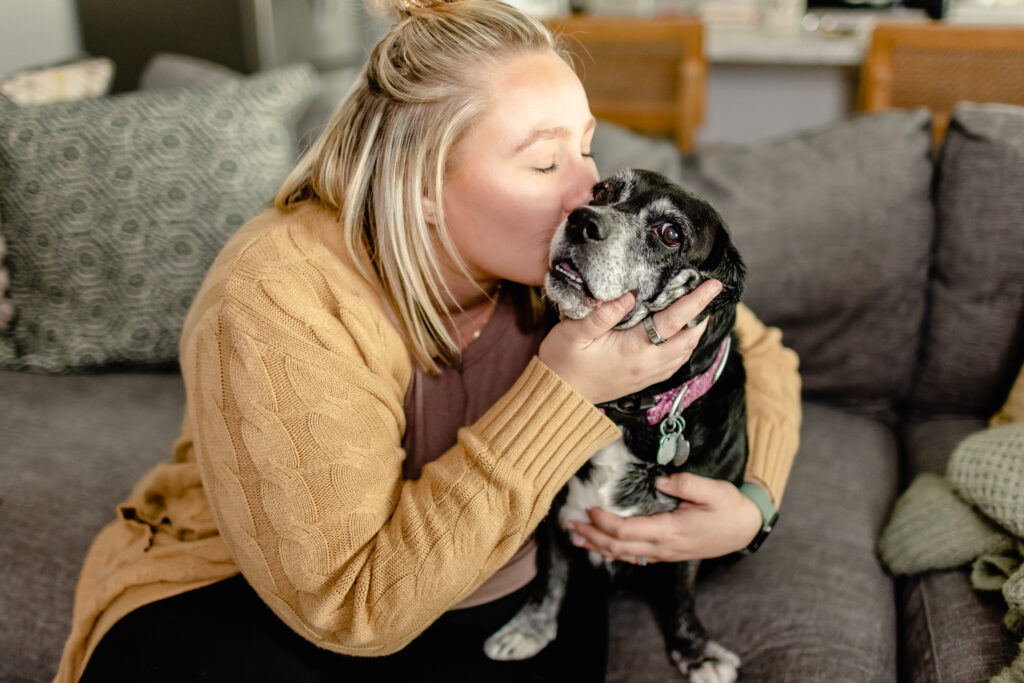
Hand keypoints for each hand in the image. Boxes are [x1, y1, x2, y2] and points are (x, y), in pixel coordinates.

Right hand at [538, 279, 722, 403]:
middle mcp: (647, 363)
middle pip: (689, 337)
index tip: (713, 285)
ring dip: (695, 330)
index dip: (696, 300)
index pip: (674, 320)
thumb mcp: (575, 332)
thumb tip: (629, 296)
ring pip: (686, 352)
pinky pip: (675, 362)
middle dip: (702, 314)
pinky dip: (685, 345)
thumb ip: (603, 314)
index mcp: (634, 348)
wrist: (560, 395)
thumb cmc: (563, 361)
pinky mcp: (645, 379)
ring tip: (697, 308)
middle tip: (707, 292)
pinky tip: (681, 333)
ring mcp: (648, 374)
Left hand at [564, 473, 762, 562]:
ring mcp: (664, 552)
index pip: (627, 531)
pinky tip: (601, 547)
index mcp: (670, 531)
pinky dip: (613, 552)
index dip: (604, 522)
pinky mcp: (666, 552)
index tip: (590, 508)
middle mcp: (663, 546)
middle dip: (591, 536)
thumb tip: (661, 480)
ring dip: (597, 546)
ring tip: (575, 537)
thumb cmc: (729, 508)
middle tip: (568, 524)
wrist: (745, 529)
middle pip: (618, 546)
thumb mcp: (714, 490)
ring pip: (623, 554)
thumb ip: (686, 484)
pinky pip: (634, 556)